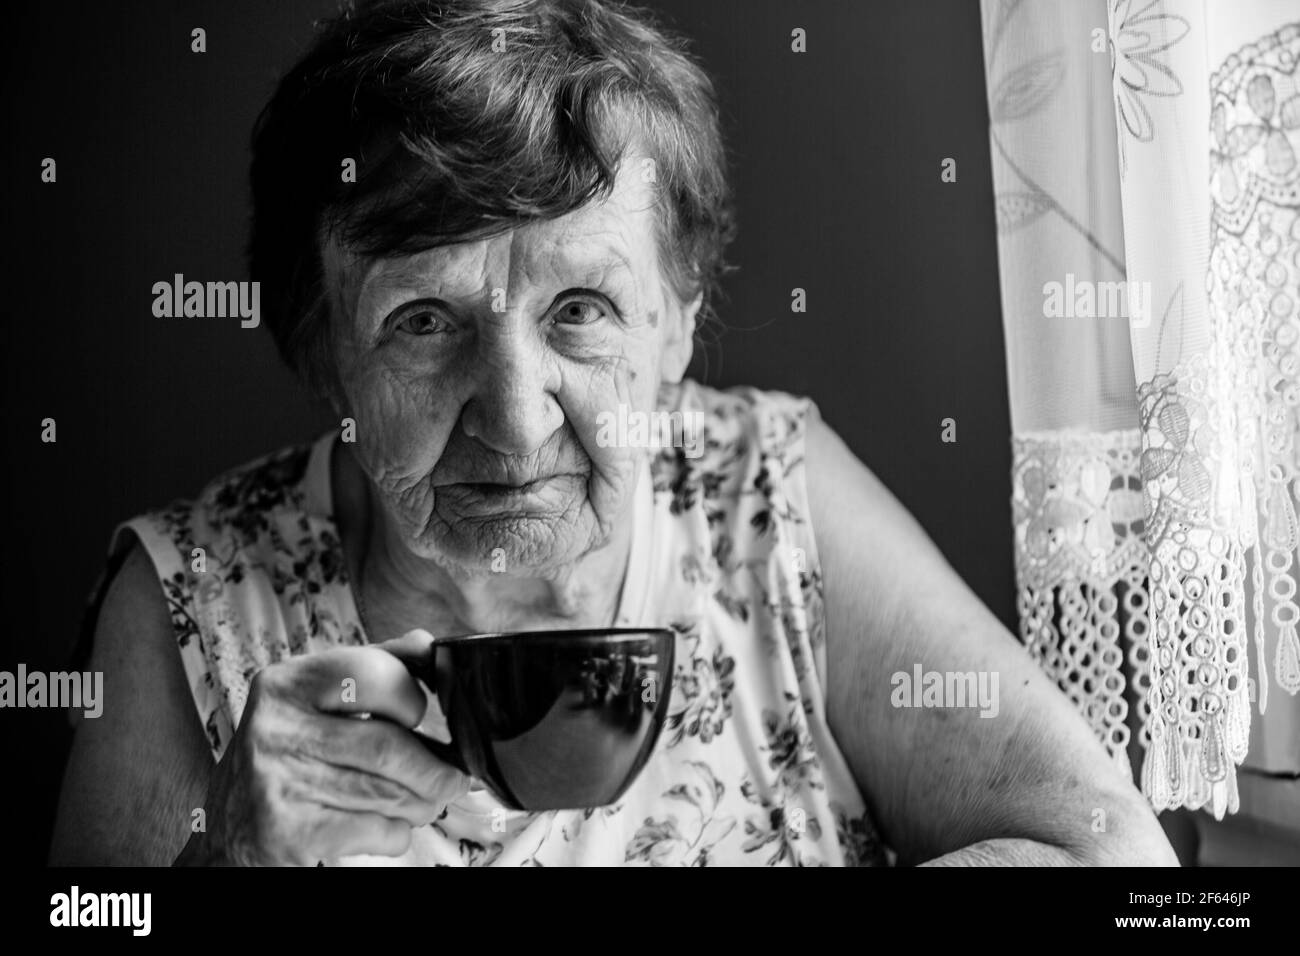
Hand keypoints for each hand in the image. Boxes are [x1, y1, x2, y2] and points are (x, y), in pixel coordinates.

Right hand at [177, 629, 466, 865]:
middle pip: (387, 746)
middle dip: (434, 770)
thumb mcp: (316, 697)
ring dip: (423, 802)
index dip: (411, 697)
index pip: (373, 673)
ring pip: (386, 793)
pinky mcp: (288, 833)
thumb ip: (374, 665)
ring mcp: (278, 783)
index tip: (420, 717)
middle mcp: (276, 728)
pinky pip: (374, 831)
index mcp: (287, 682)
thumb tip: (429, 645)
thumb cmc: (288, 753)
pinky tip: (390, 826)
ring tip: (428, 801)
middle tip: (450, 779)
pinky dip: (398, 833)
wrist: (230, 830)